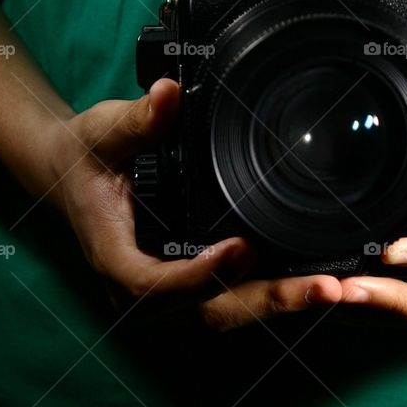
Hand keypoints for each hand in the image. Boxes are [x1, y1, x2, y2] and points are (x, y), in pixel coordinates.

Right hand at [43, 78, 341, 328]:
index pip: (153, 285)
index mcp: (114, 258)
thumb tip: (169, 94)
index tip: (240, 250)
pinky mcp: (194, 284)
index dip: (198, 277)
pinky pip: (235, 298)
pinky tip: (321, 279)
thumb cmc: (86, 157)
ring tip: (334, 288)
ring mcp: (172, 291)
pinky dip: (276, 292)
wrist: (72, 174)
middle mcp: (143, 287)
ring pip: (228, 312)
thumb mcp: (102, 133)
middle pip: (208, 311)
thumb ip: (137, 120)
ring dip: (281, 303)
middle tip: (321, 287)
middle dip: (267, 301)